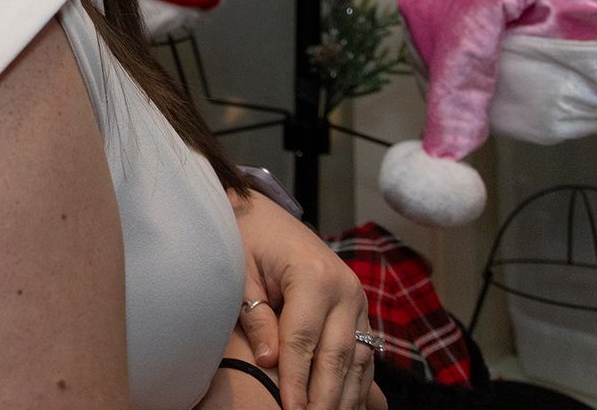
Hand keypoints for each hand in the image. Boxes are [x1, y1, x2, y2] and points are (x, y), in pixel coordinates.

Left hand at [234, 191, 376, 409]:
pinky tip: (346, 405)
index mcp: (314, 276)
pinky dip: (356, 382)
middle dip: (325, 396)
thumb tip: (268, 361)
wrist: (264, 215)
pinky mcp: (359, 309)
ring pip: (358, 359)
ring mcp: (357, 300)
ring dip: (346, 395)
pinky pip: (364, 353)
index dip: (295, 379)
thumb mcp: (241, 274)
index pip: (304, 340)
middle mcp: (345, 289)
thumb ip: (257, 316)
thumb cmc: (247, 241)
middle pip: (336, 354)